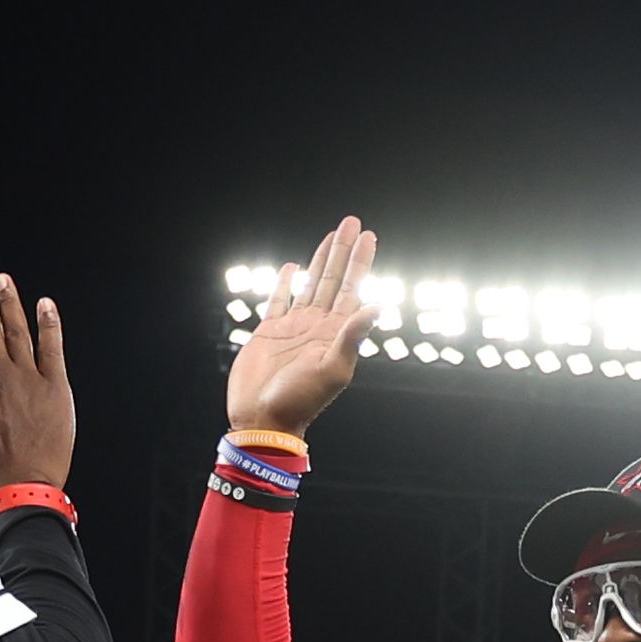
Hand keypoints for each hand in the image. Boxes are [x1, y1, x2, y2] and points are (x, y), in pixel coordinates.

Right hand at [232, 215, 380, 442]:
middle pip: (335, 279)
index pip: (353, 288)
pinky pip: (279, 299)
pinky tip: (294, 267)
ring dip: (322, 260)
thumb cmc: (300, 400)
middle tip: (352, 223)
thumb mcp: (333, 369)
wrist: (263, 419)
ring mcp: (294, 327)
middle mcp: (318, 325)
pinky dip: (286, 282)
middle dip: (343, 251)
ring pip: (312, 284)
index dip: (361, 261)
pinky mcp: (270, 331)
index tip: (369, 236)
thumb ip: (352, 336)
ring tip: (331, 235)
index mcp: (335, 332)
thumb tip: (377, 305)